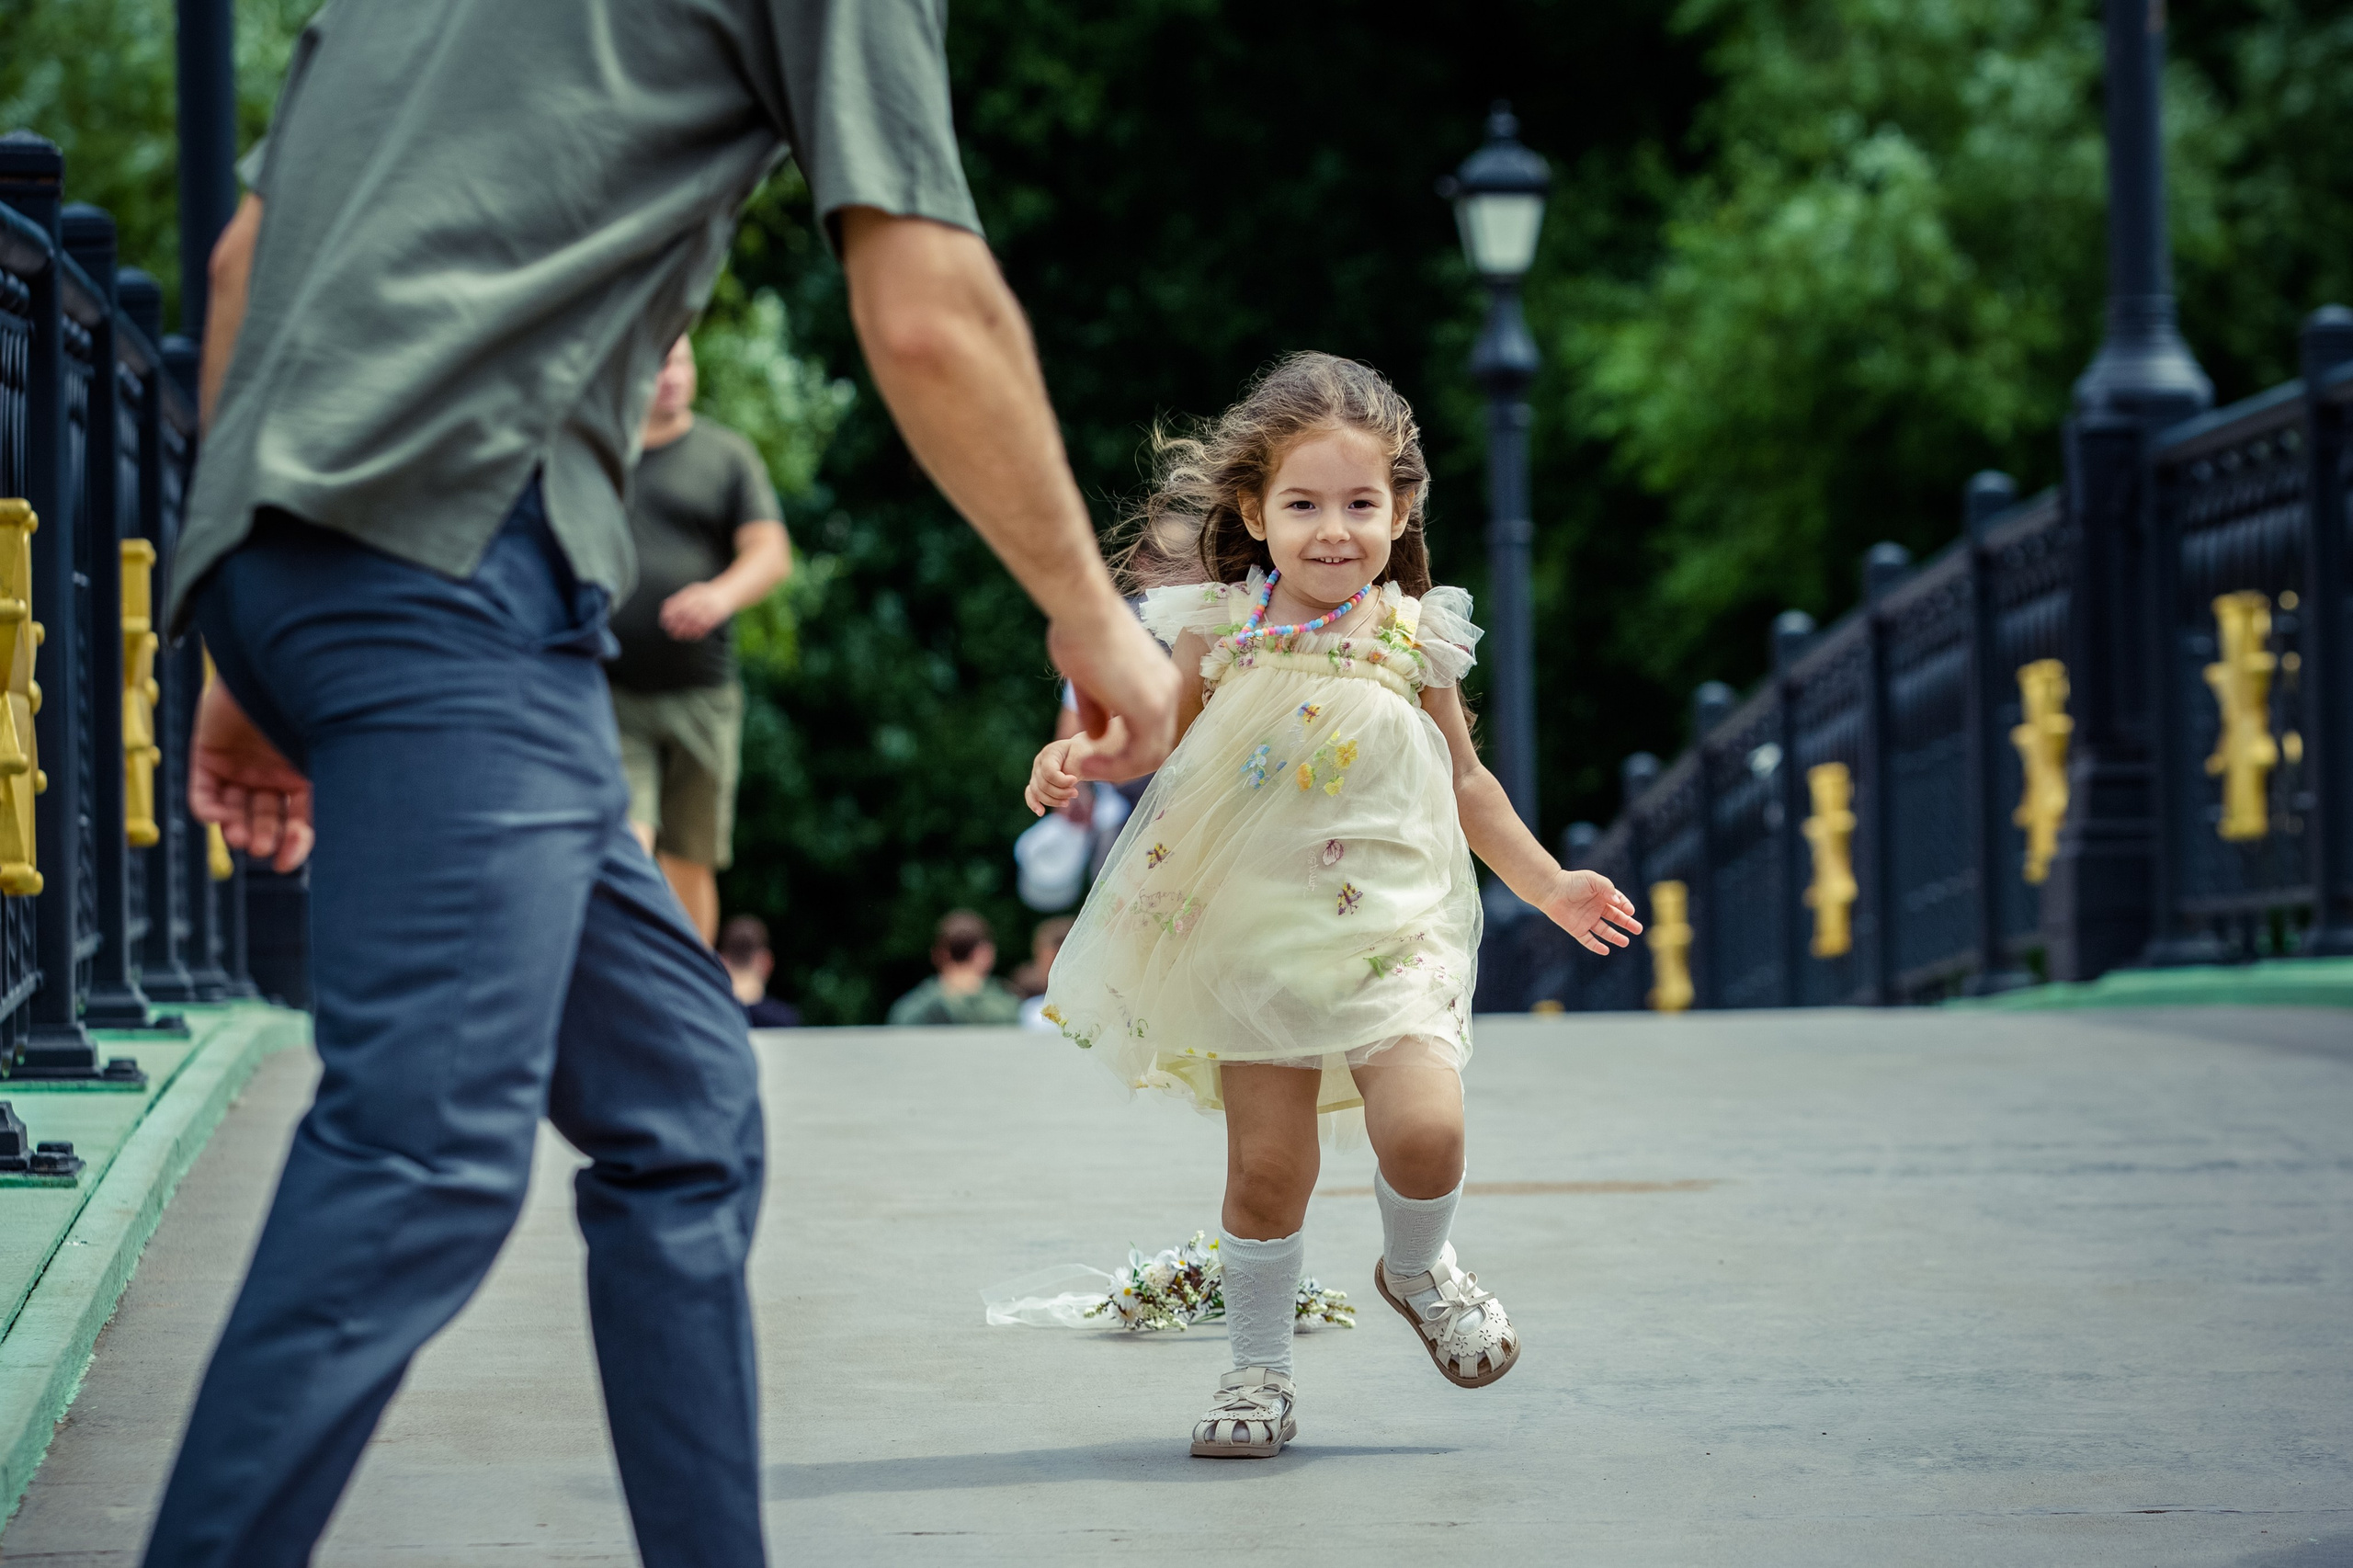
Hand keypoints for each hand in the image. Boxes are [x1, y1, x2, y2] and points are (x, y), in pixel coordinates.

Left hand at [189, 678, 312, 871]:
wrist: (270, 660)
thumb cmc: (307, 705)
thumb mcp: (323, 756)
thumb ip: (327, 793)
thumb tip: (322, 837)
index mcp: (304, 776)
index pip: (300, 821)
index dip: (294, 845)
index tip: (285, 864)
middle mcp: (271, 774)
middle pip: (264, 819)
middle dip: (261, 837)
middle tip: (257, 846)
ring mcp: (239, 764)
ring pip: (233, 810)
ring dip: (233, 828)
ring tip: (234, 835)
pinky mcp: (208, 754)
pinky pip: (202, 790)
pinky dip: (206, 808)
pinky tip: (215, 817)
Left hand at [659, 580, 733, 640]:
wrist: (728, 593)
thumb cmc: (707, 592)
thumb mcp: (692, 590)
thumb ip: (679, 597)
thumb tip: (664, 606)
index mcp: (695, 593)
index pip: (680, 604)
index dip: (670, 614)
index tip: (664, 621)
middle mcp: (703, 601)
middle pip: (686, 614)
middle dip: (676, 624)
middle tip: (669, 631)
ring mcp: (710, 610)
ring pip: (695, 623)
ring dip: (685, 631)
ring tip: (677, 636)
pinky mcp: (716, 618)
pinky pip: (705, 628)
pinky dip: (696, 634)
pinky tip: (690, 636)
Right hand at [1025, 737, 1085, 815]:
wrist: (1081, 756)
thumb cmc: (1084, 754)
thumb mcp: (1083, 755)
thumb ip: (1075, 766)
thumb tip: (1071, 779)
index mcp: (1049, 752)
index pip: (1049, 772)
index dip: (1062, 781)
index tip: (1076, 780)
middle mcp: (1039, 762)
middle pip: (1043, 784)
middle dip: (1060, 792)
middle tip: (1075, 793)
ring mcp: (1036, 773)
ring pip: (1037, 792)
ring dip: (1053, 800)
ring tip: (1067, 802)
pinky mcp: (1037, 783)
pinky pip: (1030, 794)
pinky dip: (1034, 804)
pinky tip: (1040, 812)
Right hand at [1046, 598, 1179, 781]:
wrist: (1082, 608)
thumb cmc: (1079, 631)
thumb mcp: (1088, 677)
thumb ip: (1097, 707)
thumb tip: (1097, 736)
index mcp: (1160, 680)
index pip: (1154, 729)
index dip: (1126, 748)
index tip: (1095, 752)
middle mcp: (1169, 689)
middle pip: (1157, 745)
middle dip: (1124, 763)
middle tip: (1090, 767)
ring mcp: (1164, 699)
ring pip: (1151, 755)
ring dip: (1117, 769)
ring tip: (1083, 768)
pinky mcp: (1151, 708)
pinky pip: (1139, 755)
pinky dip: (1114, 766)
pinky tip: (1085, 762)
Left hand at [1540, 868, 1641, 955]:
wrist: (1551, 890)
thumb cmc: (1572, 882)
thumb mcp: (1593, 880)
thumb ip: (1607, 888)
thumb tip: (1618, 902)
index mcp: (1601, 895)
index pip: (1618, 903)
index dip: (1625, 907)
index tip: (1630, 911)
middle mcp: (1595, 908)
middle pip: (1615, 918)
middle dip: (1627, 924)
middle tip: (1638, 929)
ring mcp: (1586, 920)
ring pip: (1604, 931)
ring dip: (1615, 936)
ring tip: (1626, 942)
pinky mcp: (1577, 929)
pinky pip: (1588, 940)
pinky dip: (1596, 946)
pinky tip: (1606, 950)